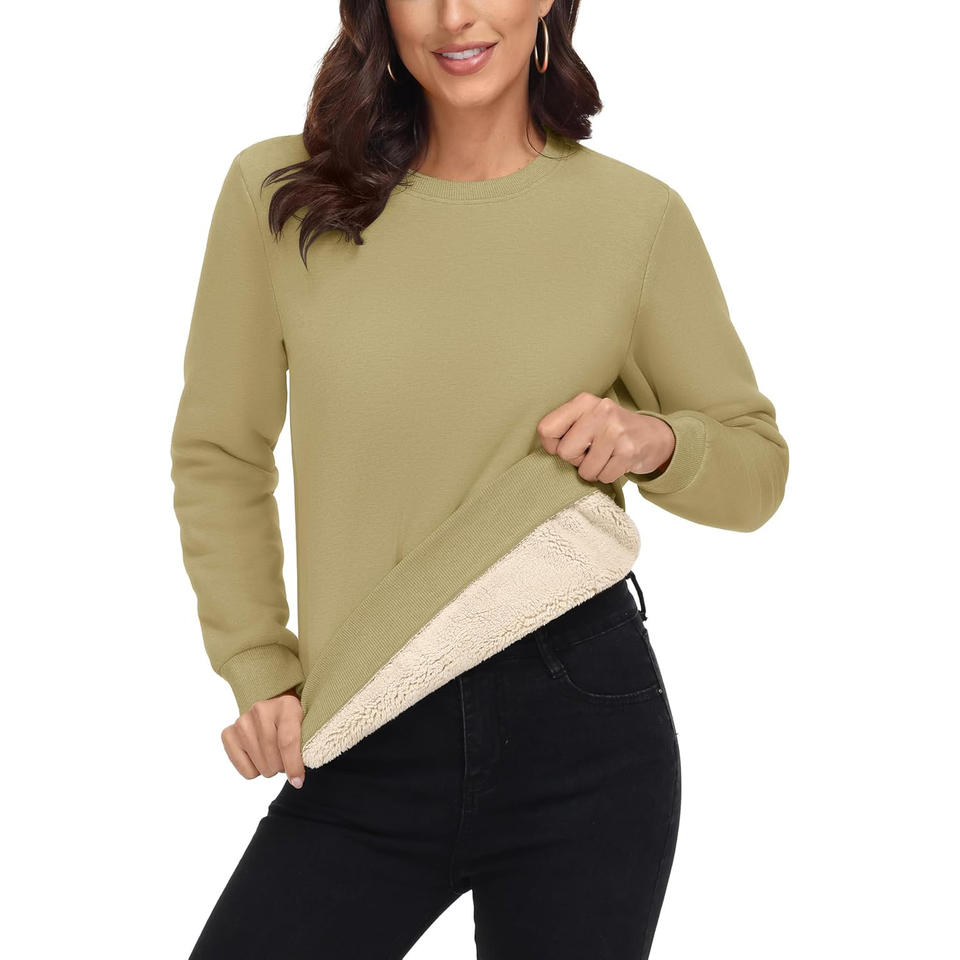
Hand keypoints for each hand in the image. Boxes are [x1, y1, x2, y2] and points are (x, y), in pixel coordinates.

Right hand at [221, 687, 305, 787]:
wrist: (275, 709)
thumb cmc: (295, 721)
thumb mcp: (307, 726)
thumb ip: (306, 745)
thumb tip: (297, 778)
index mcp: (286, 704)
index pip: (287, 742)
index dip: (293, 766)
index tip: (298, 781)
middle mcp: (261, 710)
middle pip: (273, 758)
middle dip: (283, 767)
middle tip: (286, 759)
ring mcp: (242, 721)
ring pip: (261, 767)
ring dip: (271, 768)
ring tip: (274, 756)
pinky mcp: (228, 733)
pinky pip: (245, 771)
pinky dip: (255, 771)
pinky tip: (260, 756)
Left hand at [536, 392, 674, 482]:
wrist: (652, 436)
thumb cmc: (609, 430)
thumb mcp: (586, 417)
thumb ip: (564, 426)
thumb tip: (546, 448)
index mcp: (583, 401)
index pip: (546, 429)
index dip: (551, 445)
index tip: (565, 444)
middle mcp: (600, 411)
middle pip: (564, 452)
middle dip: (575, 459)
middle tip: (590, 451)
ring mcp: (616, 430)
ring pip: (585, 470)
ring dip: (593, 470)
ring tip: (605, 456)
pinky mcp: (629, 450)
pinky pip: (604, 476)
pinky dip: (608, 475)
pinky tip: (616, 461)